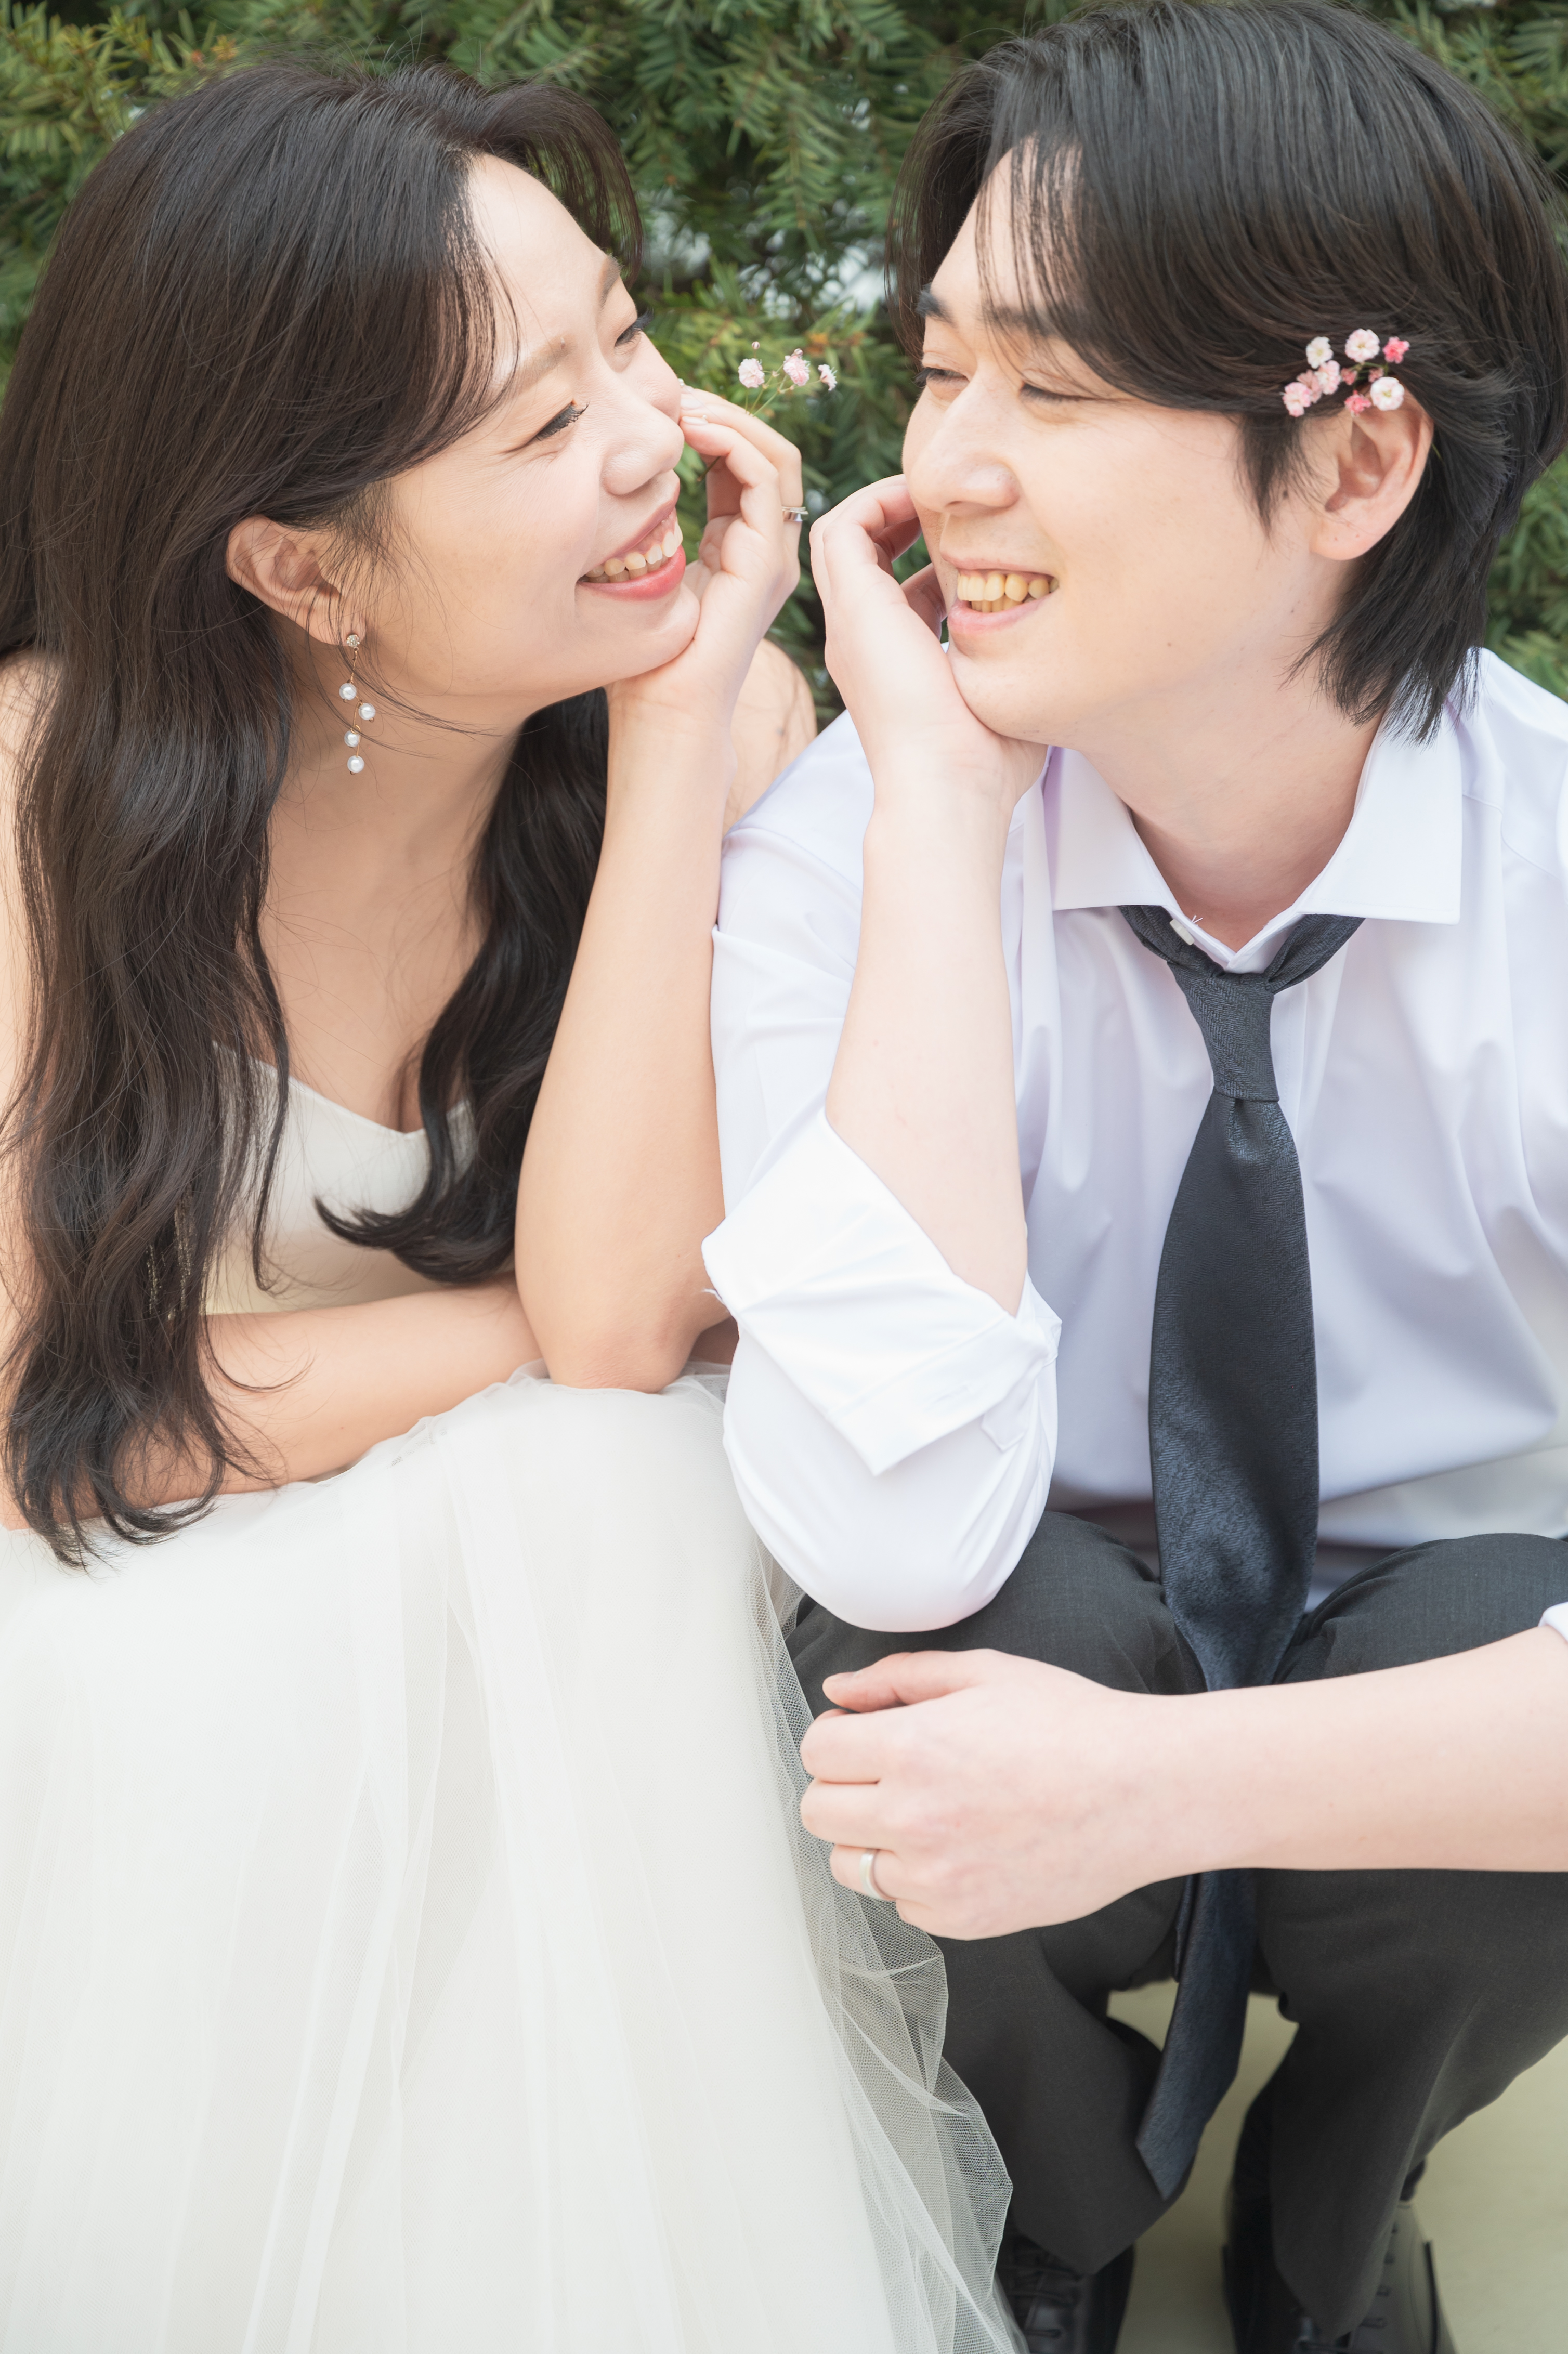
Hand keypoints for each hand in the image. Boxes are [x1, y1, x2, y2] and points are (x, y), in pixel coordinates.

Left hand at [606, 395, 801, 759]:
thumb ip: (644, 529)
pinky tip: (689, 433)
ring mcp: (772, 556)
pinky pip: (766, 480)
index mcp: (737, 548)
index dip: (708, 426)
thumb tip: (616, 477)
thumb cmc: (642, 661)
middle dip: (722, 411)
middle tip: (671, 394)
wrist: (662, 715)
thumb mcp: (639, 575)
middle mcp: (764, 549)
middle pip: (765, 451)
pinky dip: (733, 443)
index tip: (659, 408)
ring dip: (729, 418)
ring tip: (681, 406)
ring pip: (775, 456)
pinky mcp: (766, 564)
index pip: (741, 465)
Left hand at [798, 1649, 1194, 1937]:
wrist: (1145, 1793)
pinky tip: (958, 1849)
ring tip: (921, 1814)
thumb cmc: (1072, 1724)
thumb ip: (898, 1678)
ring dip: (870, 1839)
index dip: (834, 1737)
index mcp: (911, 1749)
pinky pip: (903, 1905)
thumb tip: (839, 1693)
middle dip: (841, 1787)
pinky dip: (917, 1880)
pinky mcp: (964, 1920)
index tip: (858, 1735)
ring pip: (850, 1867)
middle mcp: (913, 1818)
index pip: (816, 1753)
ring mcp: (937, 1878)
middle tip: (883, 1774)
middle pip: (817, 1812)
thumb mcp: (983, 1673)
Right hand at [809, 477, 1040, 811]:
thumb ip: (1015, 668)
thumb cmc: (984, 766)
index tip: (979, 545)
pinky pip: (840, 527)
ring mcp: (851, 625)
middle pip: (861, 554)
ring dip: (883, 502)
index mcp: (894, 664)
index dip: (931, 556)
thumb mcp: (1003, 699)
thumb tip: (1056, 649)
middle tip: (950, 505)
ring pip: (840, 535)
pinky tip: (923, 499)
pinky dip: (875, 501)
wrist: (949, 789)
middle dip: (899, 516)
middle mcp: (863, 641)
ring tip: (933, 493)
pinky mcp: (853, 609)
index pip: (898, 590)